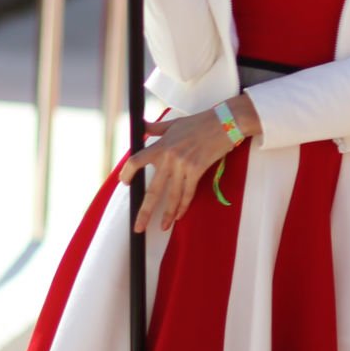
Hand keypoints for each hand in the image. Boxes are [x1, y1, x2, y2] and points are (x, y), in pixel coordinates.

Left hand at [123, 101, 254, 231]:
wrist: (224, 122)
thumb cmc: (199, 122)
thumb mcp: (174, 123)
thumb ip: (156, 128)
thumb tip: (141, 125)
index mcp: (161, 146)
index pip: (136, 161)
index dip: (127, 173)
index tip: (125, 183)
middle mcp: (169, 158)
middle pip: (153, 191)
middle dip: (145, 212)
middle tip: (138, 227)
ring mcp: (184, 166)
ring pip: (172, 196)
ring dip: (167, 214)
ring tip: (163, 227)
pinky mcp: (198, 170)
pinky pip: (188, 193)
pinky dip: (183, 206)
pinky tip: (179, 216)